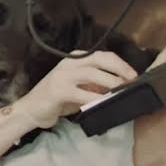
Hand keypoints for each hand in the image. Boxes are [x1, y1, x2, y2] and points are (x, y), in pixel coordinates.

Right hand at [13, 50, 137, 127]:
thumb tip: (121, 85)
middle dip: (119, 69)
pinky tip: (105, 103)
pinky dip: (97, 98)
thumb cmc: (58, 99)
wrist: (31, 109)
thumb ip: (96, 84)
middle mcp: (69, 63)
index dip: (120, 63)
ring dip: (111, 82)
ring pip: (92, 74)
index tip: (134, 74)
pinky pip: (82, 93)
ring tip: (122, 91)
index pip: (102, 55)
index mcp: (75, 59)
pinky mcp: (59, 90)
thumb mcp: (79, 88)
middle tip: (133, 81)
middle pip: (100, 59)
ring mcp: (63, 75)